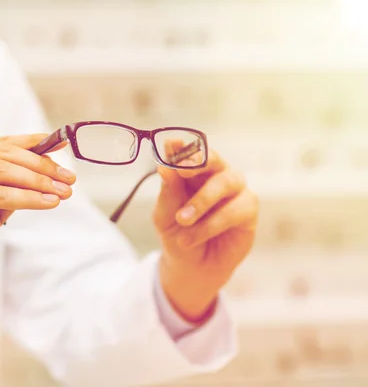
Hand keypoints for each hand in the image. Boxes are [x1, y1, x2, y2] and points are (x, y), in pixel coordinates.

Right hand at [0, 134, 75, 331]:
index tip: (62, 145)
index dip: (33, 143)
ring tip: (64, 192)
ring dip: (39, 181)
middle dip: (42, 166)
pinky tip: (47, 203)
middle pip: (4, 154)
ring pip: (2, 171)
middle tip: (69, 179)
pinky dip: (26, 198)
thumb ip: (6, 186)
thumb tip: (45, 173)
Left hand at [152, 150, 257, 323]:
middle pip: (213, 158)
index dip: (182, 147)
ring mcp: (235, 190)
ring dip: (201, 201)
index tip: (171, 146)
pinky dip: (211, 224)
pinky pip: (234, 210)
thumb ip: (168, 191)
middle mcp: (216, 175)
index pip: (189, 152)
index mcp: (192, 171)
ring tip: (182, 221)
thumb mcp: (165, 215)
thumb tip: (164, 167)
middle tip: (182, 171)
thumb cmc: (177, 234)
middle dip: (199, 161)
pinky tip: (192, 237)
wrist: (191, 266)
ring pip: (224, 182)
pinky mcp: (249, 210)